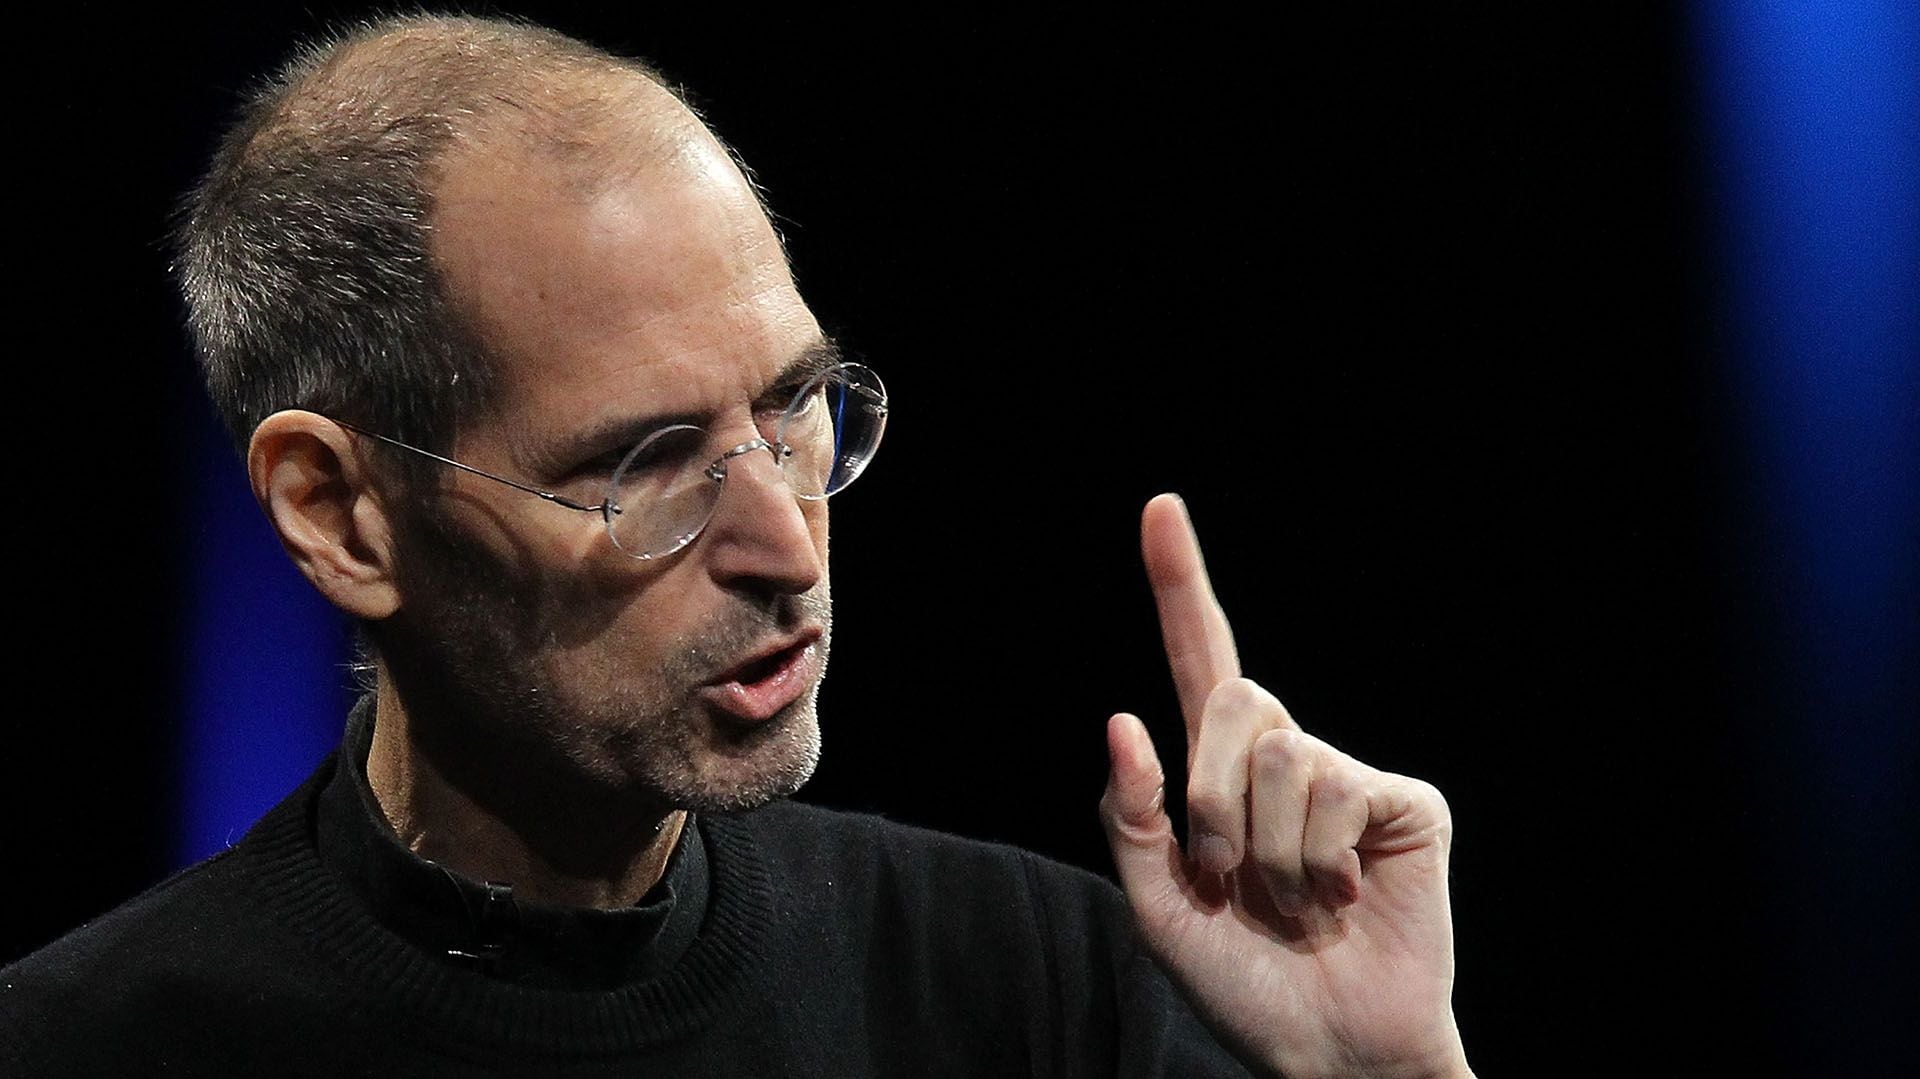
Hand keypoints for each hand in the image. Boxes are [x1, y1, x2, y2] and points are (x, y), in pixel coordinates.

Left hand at [1099, 495, 1471, 1078]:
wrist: (1325, 1049)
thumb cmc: (1242, 983)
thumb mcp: (1158, 911)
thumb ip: (1130, 819)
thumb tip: (1122, 718)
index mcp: (1217, 773)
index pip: (1199, 659)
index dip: (1181, 583)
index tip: (1160, 506)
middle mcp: (1284, 755)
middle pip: (1232, 698)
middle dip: (1211, 799)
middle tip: (1231, 877)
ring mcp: (1346, 774)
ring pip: (1282, 753)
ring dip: (1269, 854)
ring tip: (1295, 906)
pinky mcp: (1403, 803)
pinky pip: (1336, 788)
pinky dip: (1318, 862)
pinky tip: (1341, 902)